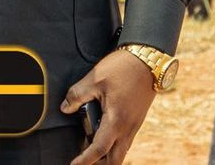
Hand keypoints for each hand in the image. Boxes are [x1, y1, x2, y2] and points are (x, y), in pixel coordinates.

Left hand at [60, 49, 157, 163]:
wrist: (149, 59)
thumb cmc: (123, 68)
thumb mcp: (95, 79)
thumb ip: (77, 95)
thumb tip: (65, 108)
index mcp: (116, 120)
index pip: (99, 149)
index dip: (85, 160)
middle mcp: (128, 128)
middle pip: (115, 160)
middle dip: (99, 164)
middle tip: (83, 161)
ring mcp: (134, 125)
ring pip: (121, 151)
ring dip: (107, 156)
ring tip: (90, 150)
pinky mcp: (137, 119)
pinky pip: (125, 141)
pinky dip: (114, 145)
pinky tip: (103, 135)